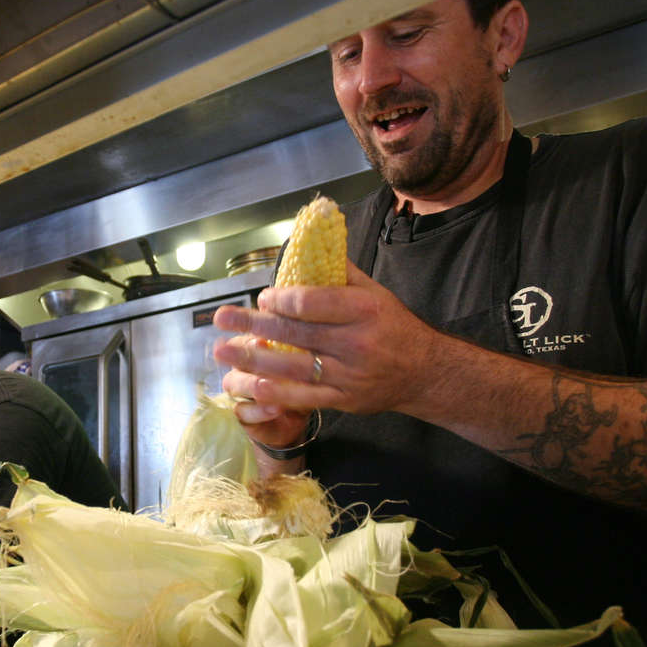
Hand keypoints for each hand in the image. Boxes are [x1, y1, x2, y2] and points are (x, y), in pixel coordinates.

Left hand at [213, 261, 443, 419]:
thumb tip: (307, 246)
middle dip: (253, 325)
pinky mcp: (342, 400)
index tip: (263, 297)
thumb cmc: (394, 326)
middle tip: (222, 318)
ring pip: (292, 367)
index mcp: (364, 310)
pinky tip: (247, 386)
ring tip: (222, 351)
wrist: (424, 372)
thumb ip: (340, 272)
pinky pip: (302, 398)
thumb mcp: (375, 293)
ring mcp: (348, 375)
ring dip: (252, 360)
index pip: (312, 303)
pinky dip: (273, 393)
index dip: (281, 300)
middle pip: (295, 333)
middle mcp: (356, 343)